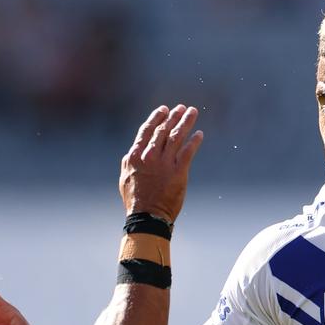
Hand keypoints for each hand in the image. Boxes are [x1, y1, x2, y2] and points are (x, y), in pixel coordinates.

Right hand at [119, 104, 202, 222]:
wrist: (147, 216)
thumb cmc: (135, 200)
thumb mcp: (125, 178)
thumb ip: (129, 162)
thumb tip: (132, 152)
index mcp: (135, 155)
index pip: (147, 130)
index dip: (156, 117)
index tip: (164, 109)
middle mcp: (150, 156)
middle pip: (164, 130)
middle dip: (174, 116)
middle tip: (182, 108)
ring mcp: (164, 163)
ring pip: (176, 136)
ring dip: (186, 122)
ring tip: (192, 112)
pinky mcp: (178, 172)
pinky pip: (188, 151)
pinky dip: (194, 141)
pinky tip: (199, 134)